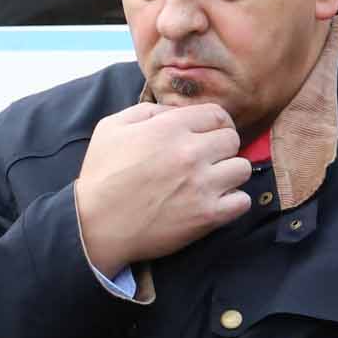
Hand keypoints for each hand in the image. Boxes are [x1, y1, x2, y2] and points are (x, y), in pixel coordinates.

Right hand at [73, 103, 251, 279]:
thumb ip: (147, 111)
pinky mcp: (207, 215)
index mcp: (170, 128)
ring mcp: (201, 185)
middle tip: (208, 159)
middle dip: (221, 147)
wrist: (96, 226)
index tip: (210, 135)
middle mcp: (190, 153)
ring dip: (229, 173)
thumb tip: (175, 112)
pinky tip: (217, 202)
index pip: (218, 115)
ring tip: (213, 181)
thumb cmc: (101, 175)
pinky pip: (242, 201)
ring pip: (242, 168)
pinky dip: (233, 201)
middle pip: (232, 139)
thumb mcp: (112, 127)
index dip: (216, 123)